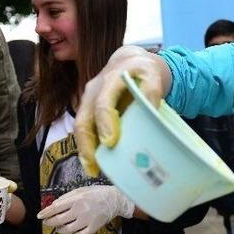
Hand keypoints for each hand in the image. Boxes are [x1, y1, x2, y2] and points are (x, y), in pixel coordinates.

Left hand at [37, 185, 133, 233]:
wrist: (115, 199)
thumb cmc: (97, 193)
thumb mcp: (81, 190)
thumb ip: (67, 197)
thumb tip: (53, 205)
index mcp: (76, 199)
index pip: (56, 208)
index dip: (46, 213)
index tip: (40, 216)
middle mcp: (80, 210)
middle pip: (59, 220)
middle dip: (50, 222)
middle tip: (46, 222)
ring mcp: (87, 220)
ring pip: (67, 230)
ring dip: (60, 230)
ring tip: (58, 228)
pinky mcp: (93, 228)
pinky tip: (72, 232)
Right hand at [74, 45, 167, 176]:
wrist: (130, 63)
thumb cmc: (142, 72)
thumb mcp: (153, 76)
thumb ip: (152, 91)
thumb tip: (151, 112)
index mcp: (111, 79)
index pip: (103, 102)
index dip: (105, 122)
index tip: (110, 142)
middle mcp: (93, 90)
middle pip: (84, 118)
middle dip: (87, 143)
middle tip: (95, 165)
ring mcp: (88, 101)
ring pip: (80, 127)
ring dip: (84, 149)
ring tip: (93, 169)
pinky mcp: (89, 111)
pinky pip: (84, 130)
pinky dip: (87, 147)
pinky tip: (94, 164)